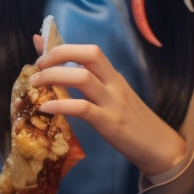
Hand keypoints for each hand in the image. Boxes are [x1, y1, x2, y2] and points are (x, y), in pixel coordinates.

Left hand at [30, 41, 187, 177]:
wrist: (159, 147)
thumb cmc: (132, 122)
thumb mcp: (113, 97)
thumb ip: (91, 83)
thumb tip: (64, 71)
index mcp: (114, 76)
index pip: (90, 51)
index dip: (63, 46)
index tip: (41, 51)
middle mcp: (114, 84)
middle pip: (88, 55)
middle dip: (58, 54)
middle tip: (37, 66)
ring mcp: (113, 102)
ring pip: (83, 78)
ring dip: (54, 76)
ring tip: (35, 84)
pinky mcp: (109, 123)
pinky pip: (82, 108)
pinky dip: (61, 104)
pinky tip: (45, 109)